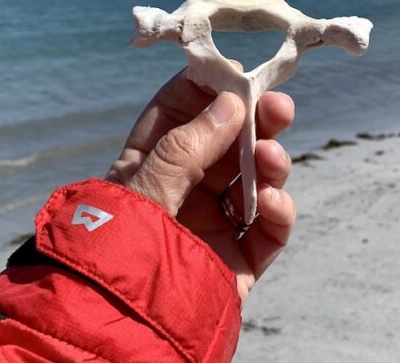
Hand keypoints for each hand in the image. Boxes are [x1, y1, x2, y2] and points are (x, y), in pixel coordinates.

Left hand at [106, 68, 295, 304]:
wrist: (128, 328)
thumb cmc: (120, 251)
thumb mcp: (145, 189)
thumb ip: (187, 146)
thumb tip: (230, 102)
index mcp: (149, 166)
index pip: (179, 113)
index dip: (206, 88)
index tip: (235, 71)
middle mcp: (184, 190)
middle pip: (226, 142)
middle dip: (253, 121)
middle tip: (277, 105)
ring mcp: (214, 224)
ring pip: (253, 179)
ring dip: (270, 162)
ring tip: (271, 158)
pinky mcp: (240, 259)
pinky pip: (269, 228)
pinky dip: (279, 211)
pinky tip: (274, 202)